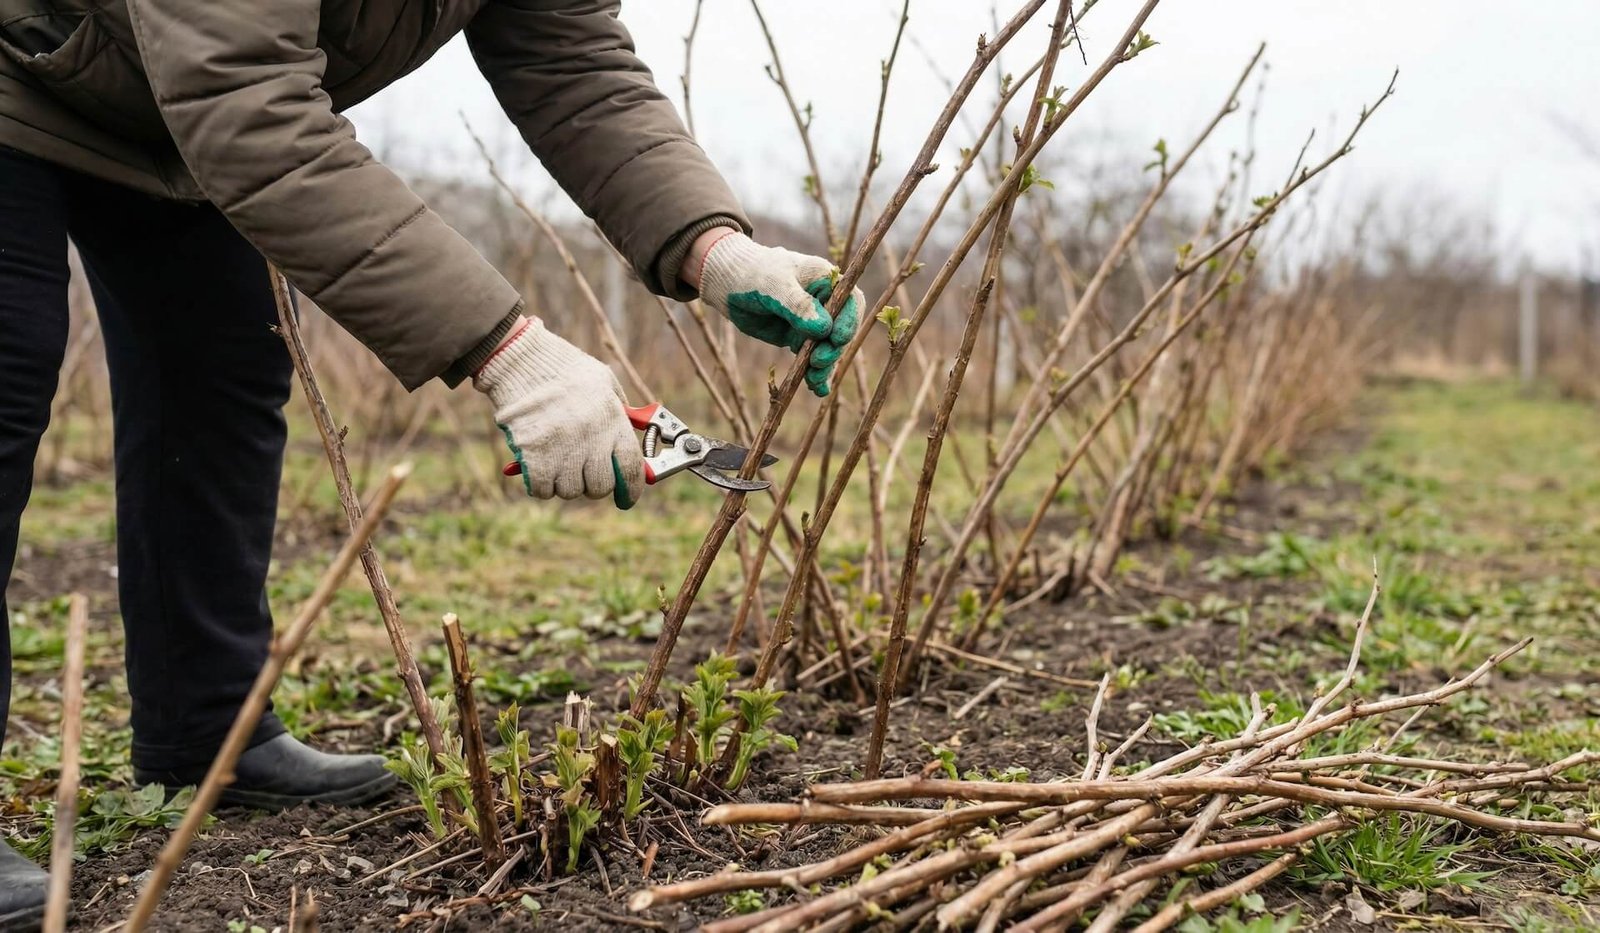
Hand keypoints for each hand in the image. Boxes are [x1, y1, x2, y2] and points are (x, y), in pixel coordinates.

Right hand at [473, 318, 644, 508]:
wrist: (521, 360)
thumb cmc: (564, 369)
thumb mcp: (604, 382)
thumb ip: (620, 413)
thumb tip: (631, 445)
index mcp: (613, 421)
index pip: (631, 470)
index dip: (631, 490)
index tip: (627, 498)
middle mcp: (591, 439)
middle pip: (600, 487)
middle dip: (594, 485)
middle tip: (584, 473)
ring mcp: (562, 451)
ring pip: (570, 491)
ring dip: (565, 483)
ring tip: (558, 461)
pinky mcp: (534, 457)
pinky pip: (542, 490)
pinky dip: (541, 485)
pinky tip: (539, 468)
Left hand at [688, 230, 862, 396]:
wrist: (727, 283)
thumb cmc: (753, 274)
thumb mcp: (775, 286)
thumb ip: (799, 306)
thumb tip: (823, 329)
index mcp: (826, 280)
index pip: (850, 302)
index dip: (849, 321)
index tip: (837, 339)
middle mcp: (824, 302)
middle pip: (841, 330)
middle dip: (833, 349)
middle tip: (817, 363)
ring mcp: (812, 322)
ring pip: (828, 348)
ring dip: (825, 366)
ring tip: (815, 382)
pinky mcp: (798, 337)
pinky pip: (812, 357)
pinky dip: (814, 373)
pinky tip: (817, 389)